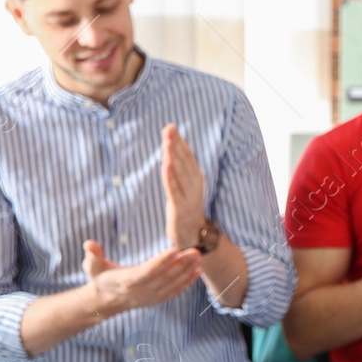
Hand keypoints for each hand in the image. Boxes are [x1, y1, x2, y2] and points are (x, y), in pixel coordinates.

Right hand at [83, 240, 202, 316]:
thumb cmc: (101, 277)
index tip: (175, 248)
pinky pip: (175, 291)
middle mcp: (141, 291)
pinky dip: (187, 282)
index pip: (147, 271)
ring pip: (172, 284)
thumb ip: (92, 255)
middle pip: (164, 277)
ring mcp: (151, 297)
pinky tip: (197, 270)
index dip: (161, 261)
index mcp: (127, 282)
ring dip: (187, 271)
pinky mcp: (158, 299)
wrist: (107, 300)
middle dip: (181, 264)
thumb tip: (89, 243)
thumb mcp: (92, 266)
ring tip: (198, 257)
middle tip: (195, 250)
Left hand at [161, 124, 206, 248]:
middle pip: (184, 161)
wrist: (192, 235)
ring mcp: (188, 196)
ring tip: (167, 143)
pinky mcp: (180, 207)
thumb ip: (179, 167)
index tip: (171, 126)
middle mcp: (194, 184)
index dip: (179, 141)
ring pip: (179, 173)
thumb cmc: (186, 207)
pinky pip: (174, 190)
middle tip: (169, 129)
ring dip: (174, 157)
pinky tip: (166, 166)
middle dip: (176, 144)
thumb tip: (172, 146)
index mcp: (195, 177)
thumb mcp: (184, 186)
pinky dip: (171, 177)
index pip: (187, 156)